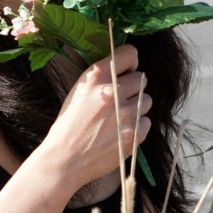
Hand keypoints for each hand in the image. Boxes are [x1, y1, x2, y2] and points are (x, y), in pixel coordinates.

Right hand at [42, 44, 151, 188]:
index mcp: (96, 77)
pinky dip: (137, 128)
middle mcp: (113, 91)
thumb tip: (124, 69)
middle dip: (133, 88)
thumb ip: (101, 78)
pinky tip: (120, 133)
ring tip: (118, 119)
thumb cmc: (69, 125)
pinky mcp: (135, 134)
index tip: (127, 71)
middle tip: (119, 101)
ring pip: (147, 101)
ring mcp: (126, 113)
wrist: (65, 159)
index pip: (130, 53)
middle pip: (142, 79)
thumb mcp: (79, 92)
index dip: (131, 62)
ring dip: (136, 108)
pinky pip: (147, 122)